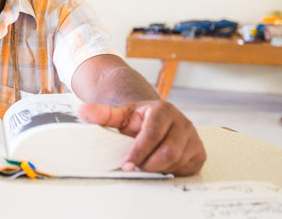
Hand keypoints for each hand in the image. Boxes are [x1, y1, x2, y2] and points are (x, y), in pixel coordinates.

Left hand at [78, 100, 205, 175]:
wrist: (156, 120)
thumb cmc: (137, 119)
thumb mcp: (120, 115)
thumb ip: (102, 113)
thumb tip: (82, 111)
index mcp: (163, 110)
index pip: (152, 134)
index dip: (138, 151)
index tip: (125, 164)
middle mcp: (183, 122)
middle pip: (168, 152)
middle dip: (147, 163)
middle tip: (133, 167)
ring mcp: (193, 138)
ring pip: (176, 162)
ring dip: (157, 168)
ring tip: (144, 164)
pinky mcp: (199, 153)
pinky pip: (185, 169)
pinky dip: (170, 171)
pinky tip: (159, 166)